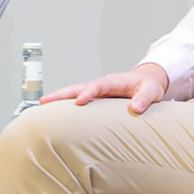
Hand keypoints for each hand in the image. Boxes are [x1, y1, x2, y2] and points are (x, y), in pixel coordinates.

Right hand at [41, 62, 169, 110]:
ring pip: (73, 92)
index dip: (88, 93)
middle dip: (61, 94)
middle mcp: (101, 84)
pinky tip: (54, 113)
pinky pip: (77, 99)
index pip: (97, 85)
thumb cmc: (148, 86)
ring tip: (41, 106)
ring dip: (58, 98)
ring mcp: (96, 91)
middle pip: (77, 87)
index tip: (79, 102)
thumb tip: (136, 108)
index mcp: (113, 81)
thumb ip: (144, 99)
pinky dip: (65, 104)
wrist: (147, 82)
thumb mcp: (152, 91)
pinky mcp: (95, 98)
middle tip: (44, 101)